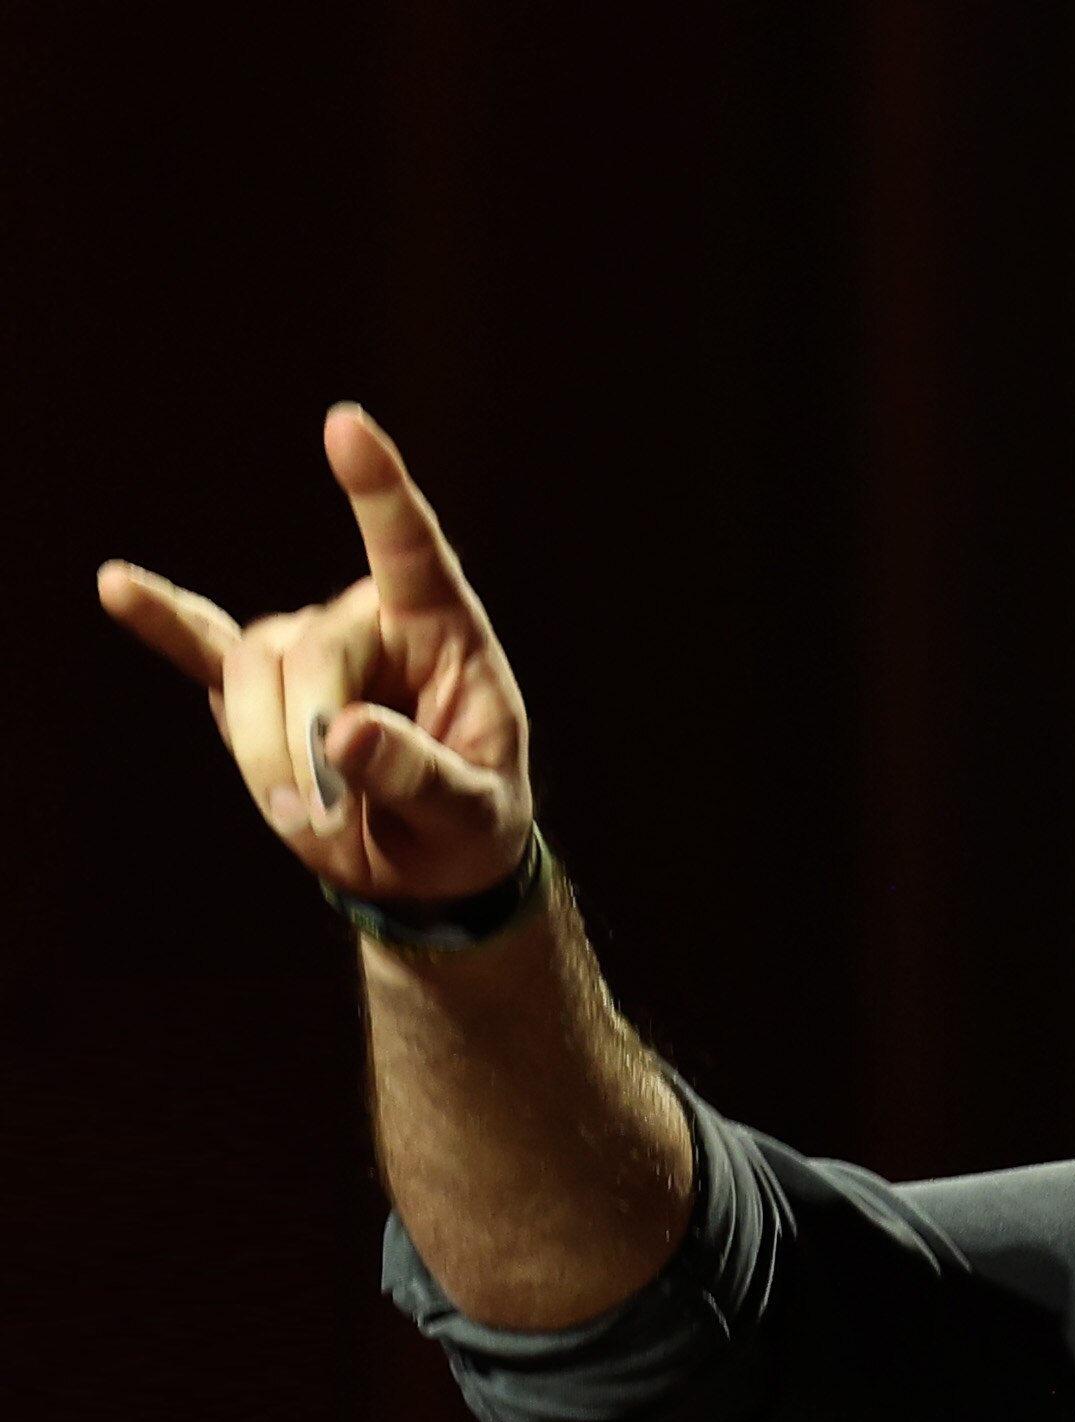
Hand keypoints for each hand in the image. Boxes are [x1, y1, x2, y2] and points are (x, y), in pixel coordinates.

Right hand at [97, 404, 532, 903]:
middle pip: (301, 651)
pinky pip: (204, 648)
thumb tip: (345, 733)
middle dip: (304, 741)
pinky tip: (118, 588)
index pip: (409, 547)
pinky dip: (164, 623)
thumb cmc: (470, 821)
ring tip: (309, 823)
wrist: (429, 860)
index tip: (346, 426)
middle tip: (329, 823)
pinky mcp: (260, 687)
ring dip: (265, 756)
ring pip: (249, 673)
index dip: (378, 490)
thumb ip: (419, 773)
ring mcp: (309, 646)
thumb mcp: (472, 810)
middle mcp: (369, 619)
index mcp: (442, 630)